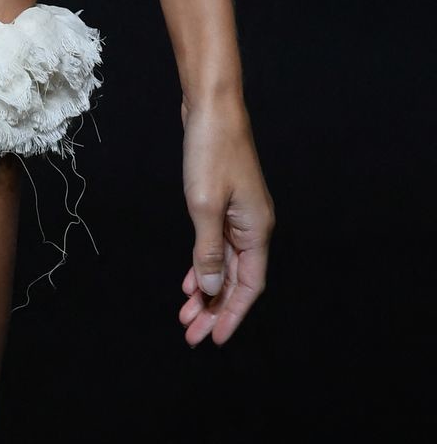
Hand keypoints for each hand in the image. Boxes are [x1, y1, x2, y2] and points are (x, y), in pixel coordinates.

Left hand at [178, 93, 273, 346]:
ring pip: (226, 264)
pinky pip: (217, 246)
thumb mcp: (204, 205)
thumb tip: (212, 288)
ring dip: (207, 290)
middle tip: (192, 335)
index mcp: (257, 230)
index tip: (215, 339)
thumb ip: (208, 250)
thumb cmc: (211, 150)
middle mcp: (254, 226)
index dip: (233, 314)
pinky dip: (204, 264)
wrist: (212, 105)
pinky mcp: (225, 202)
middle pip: (237, 280)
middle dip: (215, 309)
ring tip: (186, 315)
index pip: (249, 286)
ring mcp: (240, 214)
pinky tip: (190, 280)